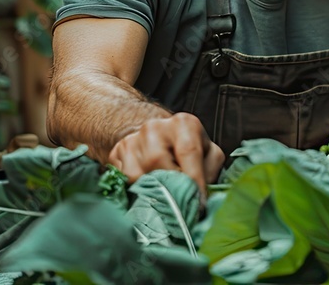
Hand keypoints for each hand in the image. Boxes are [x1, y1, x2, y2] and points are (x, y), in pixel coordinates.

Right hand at [108, 112, 224, 198]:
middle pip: (158, 162)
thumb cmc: (188, 148)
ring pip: (138, 174)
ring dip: (152, 191)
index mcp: (184, 124)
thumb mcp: (208, 153)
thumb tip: (202, 197)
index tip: (198, 204)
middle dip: (171, 187)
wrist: (158, 136)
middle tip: (180, 205)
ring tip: (164, 196)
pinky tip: (148, 189)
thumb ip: (211, 170)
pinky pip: (124, 179)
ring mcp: (133, 138)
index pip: (189, 151)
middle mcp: (155, 127)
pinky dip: (136, 190)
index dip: (194, 180)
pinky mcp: (117, 151)